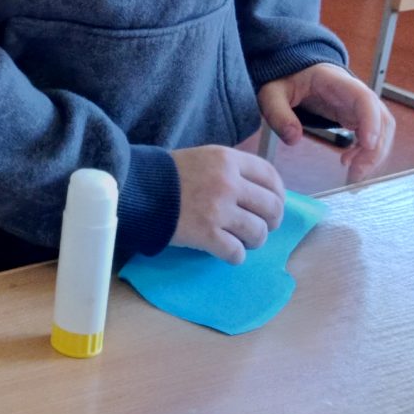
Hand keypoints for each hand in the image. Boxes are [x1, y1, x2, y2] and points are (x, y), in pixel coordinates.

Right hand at [171, 144, 286, 264]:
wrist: (135, 190)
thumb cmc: (167, 175)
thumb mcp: (202, 158)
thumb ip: (230, 170)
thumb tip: (258, 193)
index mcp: (227, 160)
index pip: (270, 177)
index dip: (278, 194)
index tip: (273, 204)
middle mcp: (228, 183)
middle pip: (271, 207)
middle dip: (271, 221)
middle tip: (259, 226)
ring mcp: (218, 210)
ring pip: (258, 232)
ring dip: (254, 241)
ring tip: (242, 240)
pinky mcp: (206, 234)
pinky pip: (236, 252)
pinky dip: (235, 256)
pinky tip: (227, 252)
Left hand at [259, 62, 395, 179]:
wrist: (295, 72)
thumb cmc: (286, 78)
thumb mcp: (273, 93)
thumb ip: (278, 114)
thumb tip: (293, 139)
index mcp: (337, 82)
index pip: (364, 99)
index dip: (371, 121)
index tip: (368, 144)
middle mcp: (355, 93)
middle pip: (381, 119)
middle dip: (375, 148)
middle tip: (357, 173)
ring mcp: (358, 106)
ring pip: (381, 130)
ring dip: (373, 154)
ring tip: (353, 173)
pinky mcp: (356, 117)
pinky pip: (372, 135)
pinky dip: (366, 152)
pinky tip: (348, 162)